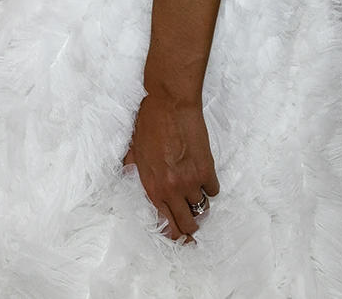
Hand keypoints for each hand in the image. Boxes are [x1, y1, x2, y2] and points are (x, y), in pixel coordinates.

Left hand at [124, 89, 218, 240]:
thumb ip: (133, 171)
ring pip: (202, 207)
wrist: (169, 104)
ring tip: (193, 191)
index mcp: (152, 187)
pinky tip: (202, 176)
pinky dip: (209, 186)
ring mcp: (191, 180)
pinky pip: (213, 190)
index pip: (166, 225)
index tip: (180, 238)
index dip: (175, 236)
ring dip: (198, 202)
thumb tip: (128, 179)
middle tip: (192, 222)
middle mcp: (172, 189)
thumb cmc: (149, 123)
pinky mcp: (206, 169)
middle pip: (188, 224)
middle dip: (190, 226)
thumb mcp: (134, 151)